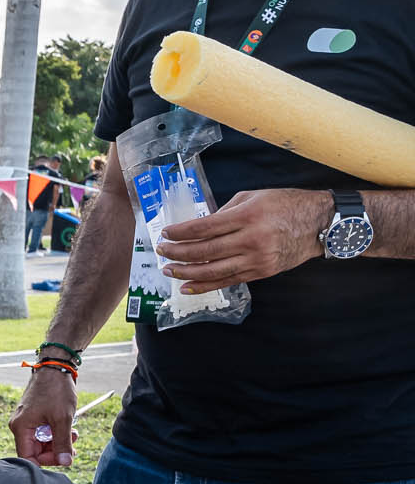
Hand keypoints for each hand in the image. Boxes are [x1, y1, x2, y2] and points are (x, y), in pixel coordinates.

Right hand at [8, 365, 79, 468]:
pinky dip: (56, 432)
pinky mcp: (34, 416)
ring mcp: (26, 421)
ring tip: (73, 433)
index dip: (46, 460)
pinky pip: (43, 432)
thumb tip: (65, 462)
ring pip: (42, 442)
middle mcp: (19, 426)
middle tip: (72, 444)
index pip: (28, 457)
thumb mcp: (62, 419)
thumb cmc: (56, 390)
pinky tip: (67, 426)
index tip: (63, 456)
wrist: (55, 368)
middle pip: (35, 450)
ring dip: (58, 441)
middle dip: (56, 450)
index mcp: (20, 428)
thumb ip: (62, 443)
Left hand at [156, 188, 332, 292]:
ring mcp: (257, 258)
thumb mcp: (254, 197)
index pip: (204, 227)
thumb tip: (201, 227)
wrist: (321, 224)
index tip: (165, 234)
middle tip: (161, 252)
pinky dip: (206, 285)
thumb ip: (226, 212)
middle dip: (178, 252)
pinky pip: (228, 280)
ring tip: (168, 270)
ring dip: (186, 272)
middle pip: (205, 251)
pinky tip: (187, 286)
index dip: (181, 232)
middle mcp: (251, 239)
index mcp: (247, 216)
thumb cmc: (286, 205)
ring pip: (213, 270)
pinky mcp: (261, 271)